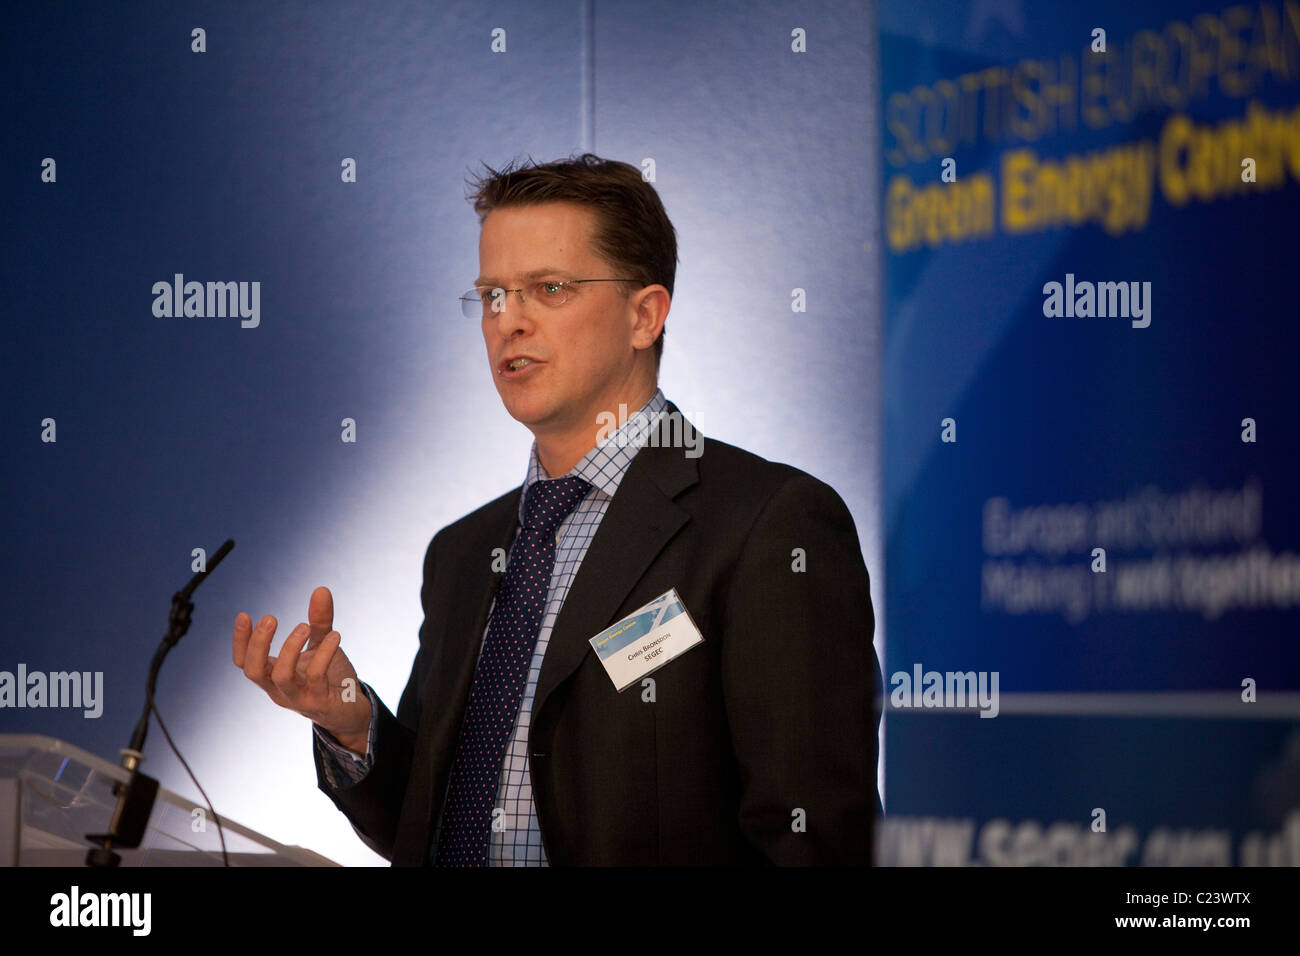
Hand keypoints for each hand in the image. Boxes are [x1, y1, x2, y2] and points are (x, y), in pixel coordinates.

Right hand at [233, 586, 372, 752]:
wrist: (352, 710)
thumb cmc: (330, 679)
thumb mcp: (321, 645)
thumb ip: (319, 621)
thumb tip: (321, 589)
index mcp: (272, 676)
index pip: (244, 663)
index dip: (240, 641)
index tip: (244, 614)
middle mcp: (279, 690)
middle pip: (253, 671)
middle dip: (258, 644)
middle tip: (270, 617)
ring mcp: (298, 698)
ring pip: (281, 676)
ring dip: (290, 648)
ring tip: (304, 625)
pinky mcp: (320, 702)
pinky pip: (316, 677)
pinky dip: (323, 654)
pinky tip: (336, 636)